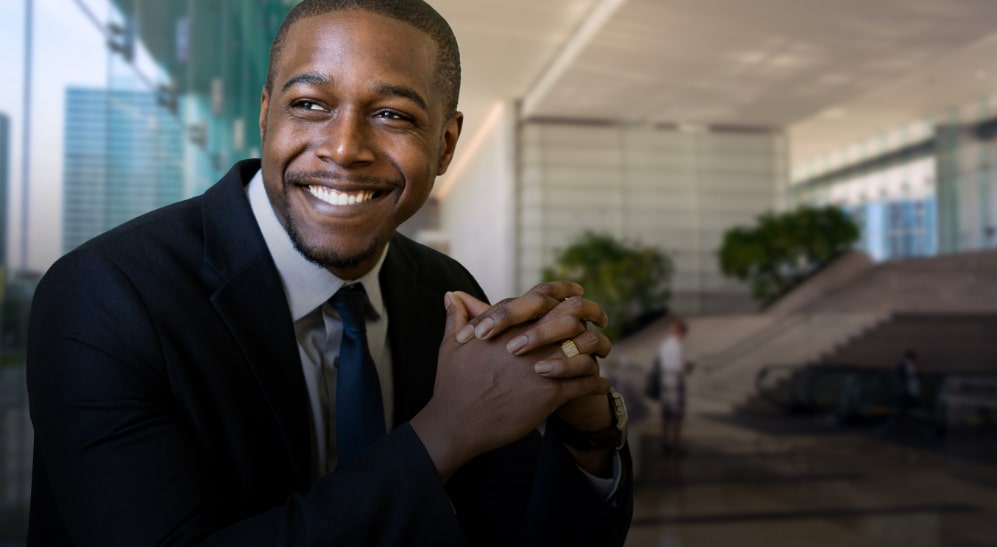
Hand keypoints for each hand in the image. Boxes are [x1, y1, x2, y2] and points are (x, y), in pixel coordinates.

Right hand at [409, 292, 610, 480]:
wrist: (456, 424)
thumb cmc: (452, 386)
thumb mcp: (451, 347)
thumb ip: (457, 318)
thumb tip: (452, 295)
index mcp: (509, 327)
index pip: (543, 296)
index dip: (564, 291)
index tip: (577, 292)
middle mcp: (529, 342)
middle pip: (573, 315)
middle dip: (592, 313)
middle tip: (601, 320)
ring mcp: (542, 367)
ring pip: (585, 348)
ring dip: (598, 349)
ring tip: (603, 354)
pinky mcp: (550, 395)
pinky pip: (586, 384)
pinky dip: (598, 384)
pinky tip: (601, 385)